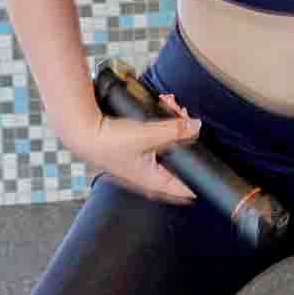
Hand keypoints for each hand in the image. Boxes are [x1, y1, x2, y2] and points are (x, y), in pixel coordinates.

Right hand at [66, 95, 198, 206]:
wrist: (81, 132)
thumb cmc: (109, 141)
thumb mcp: (148, 134)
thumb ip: (175, 131)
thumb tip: (196, 126)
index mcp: (155, 181)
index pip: (188, 189)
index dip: (202, 177)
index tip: (212, 163)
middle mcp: (150, 177)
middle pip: (180, 160)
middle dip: (186, 136)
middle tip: (184, 116)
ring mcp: (142, 165)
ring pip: (169, 146)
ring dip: (173, 126)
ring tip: (171, 105)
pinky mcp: (135, 152)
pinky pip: (157, 140)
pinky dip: (160, 126)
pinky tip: (161, 106)